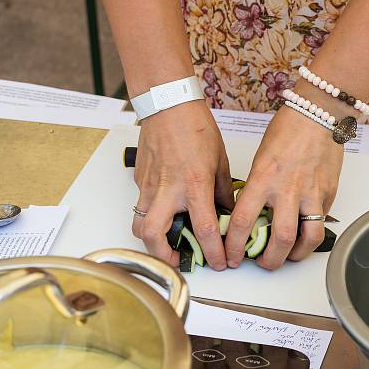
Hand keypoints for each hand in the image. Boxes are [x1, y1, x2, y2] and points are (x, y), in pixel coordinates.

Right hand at [133, 100, 232, 269]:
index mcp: (194, 185)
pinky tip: (167, 209)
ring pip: (139, 224)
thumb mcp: (220, 162)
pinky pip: (142, 205)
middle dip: (166, 257)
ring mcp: (149, 186)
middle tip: (181, 259)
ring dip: (153, 240)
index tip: (220, 262)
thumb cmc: (195, 128)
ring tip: (169, 242)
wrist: (168, 105)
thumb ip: (224, 192)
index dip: (214, 253)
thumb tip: (228, 213)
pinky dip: (152, 214)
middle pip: (153, 237)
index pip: (205, 230)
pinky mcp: (139, 181)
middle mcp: (168, 190)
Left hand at [225, 106, 343, 269]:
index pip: (242, 222)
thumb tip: (251, 216)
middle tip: (262, 264)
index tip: (231, 255)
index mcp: (263, 178)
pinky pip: (321, 223)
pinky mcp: (328, 194)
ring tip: (288, 257)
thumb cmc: (287, 131)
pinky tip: (304, 235)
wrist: (318, 115)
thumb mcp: (260, 160)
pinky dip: (311, 235)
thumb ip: (256, 189)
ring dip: (295, 256)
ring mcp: (311, 193)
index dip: (234, 246)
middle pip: (279, 240)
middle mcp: (287, 189)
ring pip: (306, 239)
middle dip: (268, 261)